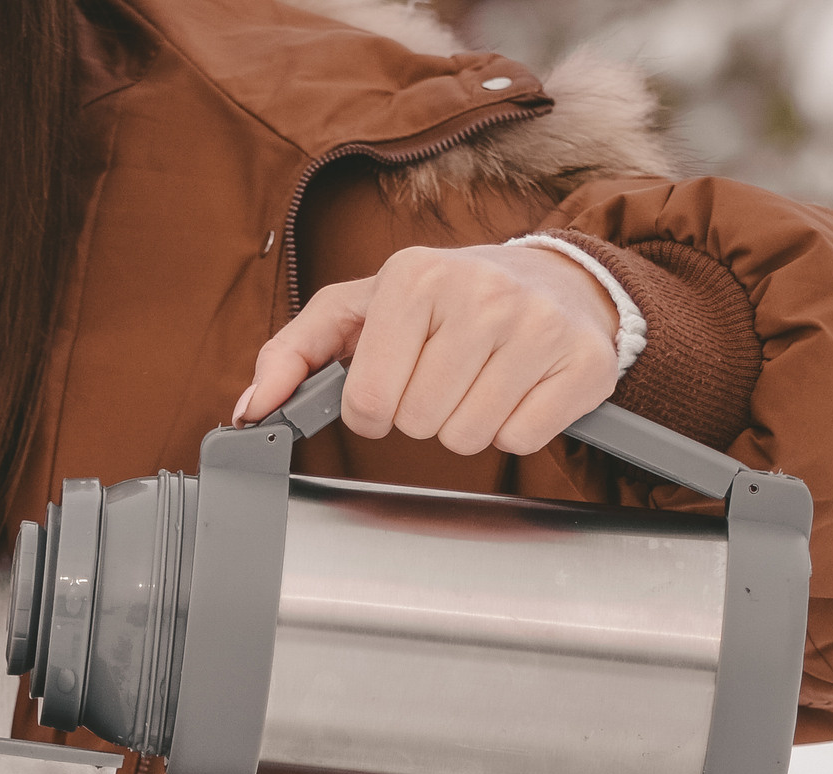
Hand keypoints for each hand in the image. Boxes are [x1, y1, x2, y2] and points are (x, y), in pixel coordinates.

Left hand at [237, 242, 618, 455]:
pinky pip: (521, 440)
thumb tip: (250, 411)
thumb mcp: (360, 310)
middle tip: (442, 376)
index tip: (392, 382)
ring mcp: (536, 326)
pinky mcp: (582, 364)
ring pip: (469, 436)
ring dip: (465, 424)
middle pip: (419, 422)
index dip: (373, 409)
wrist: (556, 282)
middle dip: (422, 414)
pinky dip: (513, 429)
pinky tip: (517, 389)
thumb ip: (293, 354)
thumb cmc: (443, 302)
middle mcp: (479, 292)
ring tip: (479, 380)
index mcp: (413, 274)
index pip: (368, 400)